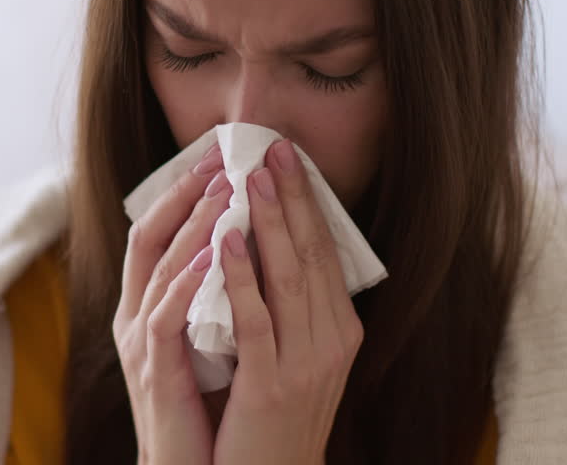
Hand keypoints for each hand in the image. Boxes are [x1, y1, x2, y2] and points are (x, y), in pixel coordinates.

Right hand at [115, 143, 232, 464]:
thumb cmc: (209, 411)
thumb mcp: (215, 343)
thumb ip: (221, 298)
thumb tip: (257, 246)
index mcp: (153, 307)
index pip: (160, 232)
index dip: (184, 190)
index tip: (220, 154)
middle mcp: (138, 317)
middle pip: (151, 236)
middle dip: (186, 192)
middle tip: (222, 154)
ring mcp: (142, 344)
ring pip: (159, 268)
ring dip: (192, 224)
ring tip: (224, 187)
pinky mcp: (155, 372)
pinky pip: (168, 317)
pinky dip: (190, 281)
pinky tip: (217, 251)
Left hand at [213, 139, 363, 464]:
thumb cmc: (272, 417)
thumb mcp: (296, 356)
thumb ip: (293, 307)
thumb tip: (274, 243)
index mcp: (340, 331)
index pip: (325, 253)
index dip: (306, 204)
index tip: (288, 159)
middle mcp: (332, 342)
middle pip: (312, 255)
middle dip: (292, 199)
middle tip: (273, 149)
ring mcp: (306, 364)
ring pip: (288, 278)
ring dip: (269, 223)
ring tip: (250, 178)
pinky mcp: (271, 385)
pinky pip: (255, 318)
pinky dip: (240, 275)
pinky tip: (226, 239)